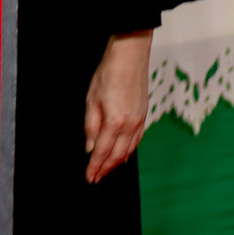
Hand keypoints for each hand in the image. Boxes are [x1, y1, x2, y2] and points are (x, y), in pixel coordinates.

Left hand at [83, 29, 152, 183]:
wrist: (130, 56)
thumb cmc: (108, 73)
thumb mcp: (92, 99)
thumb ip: (91, 126)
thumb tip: (90, 147)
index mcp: (115, 122)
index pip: (103, 151)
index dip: (95, 167)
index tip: (89, 178)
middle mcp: (130, 125)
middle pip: (117, 155)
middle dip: (106, 168)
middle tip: (96, 178)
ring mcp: (140, 121)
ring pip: (129, 149)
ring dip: (117, 162)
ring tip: (107, 169)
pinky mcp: (144, 115)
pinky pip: (137, 140)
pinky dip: (129, 150)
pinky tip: (123, 153)